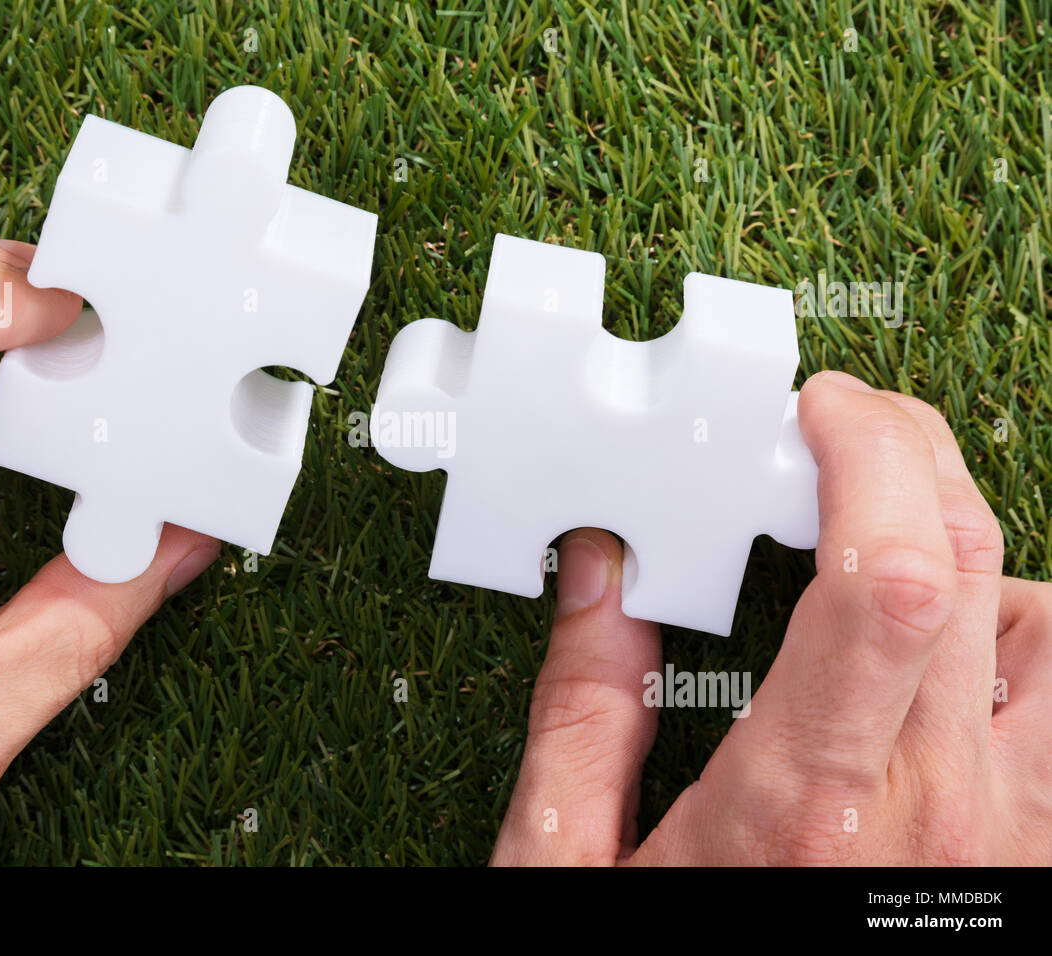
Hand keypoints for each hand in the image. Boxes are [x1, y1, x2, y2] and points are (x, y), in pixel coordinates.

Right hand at [492, 370, 1050, 864]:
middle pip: (974, 562)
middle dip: (911, 454)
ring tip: (893, 555)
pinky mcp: (1025, 860)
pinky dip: (1021, 647)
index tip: (817, 413)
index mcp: (803, 800)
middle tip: (842, 436)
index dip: (869, 453)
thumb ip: (583, 702)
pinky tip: (941, 661)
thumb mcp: (569, 858)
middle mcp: (931, 811)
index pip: (888, 575)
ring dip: (983, 555)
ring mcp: (1002, 839)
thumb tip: (599, 574)